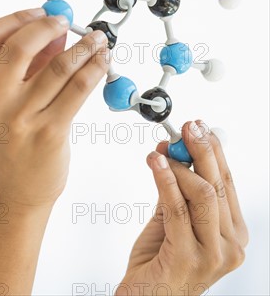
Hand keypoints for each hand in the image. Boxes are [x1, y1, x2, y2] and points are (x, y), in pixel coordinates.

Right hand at [0, 8, 109, 207]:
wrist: (13, 193)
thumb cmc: (7, 143)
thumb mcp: (0, 104)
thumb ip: (23, 67)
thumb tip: (55, 31)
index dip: (16, 17)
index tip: (40, 13)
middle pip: (20, 46)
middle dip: (49, 25)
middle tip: (67, 22)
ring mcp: (19, 119)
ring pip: (58, 66)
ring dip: (83, 45)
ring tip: (97, 39)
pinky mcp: (49, 133)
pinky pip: (77, 89)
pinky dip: (94, 68)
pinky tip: (101, 61)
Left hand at [117, 120, 248, 295]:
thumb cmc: (158, 263)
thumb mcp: (171, 221)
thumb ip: (175, 190)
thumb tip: (172, 151)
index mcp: (232, 234)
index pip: (227, 184)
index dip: (215, 152)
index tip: (199, 127)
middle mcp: (230, 245)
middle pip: (218, 186)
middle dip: (202, 150)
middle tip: (187, 126)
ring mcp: (212, 254)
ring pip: (201, 195)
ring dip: (179, 166)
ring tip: (160, 149)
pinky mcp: (187, 257)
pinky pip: (176, 209)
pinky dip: (165, 180)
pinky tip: (156, 163)